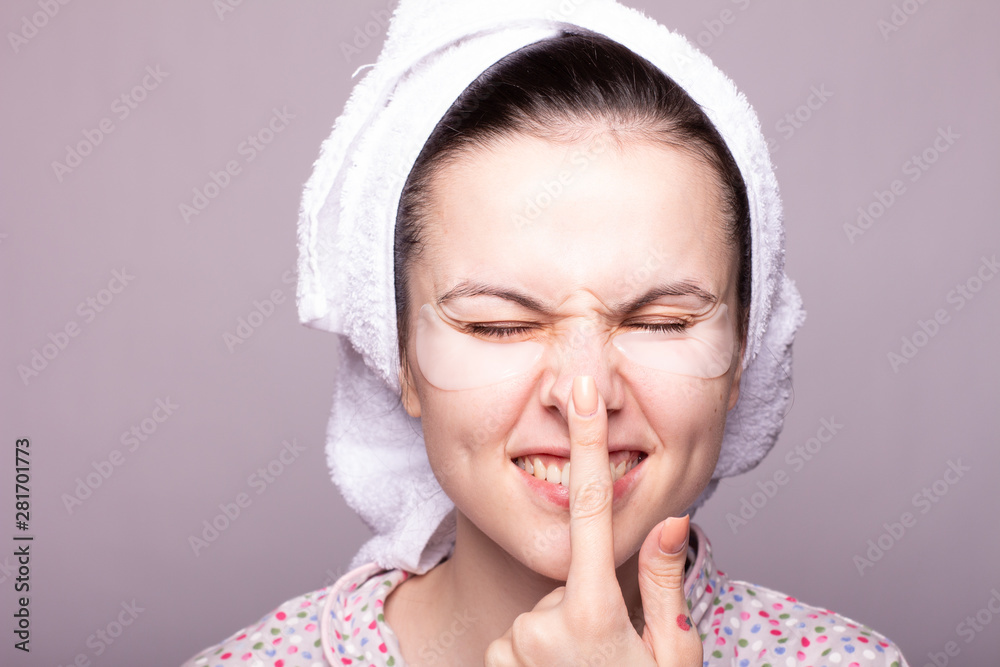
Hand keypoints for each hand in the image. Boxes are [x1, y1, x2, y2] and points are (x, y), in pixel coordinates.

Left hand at [484, 375, 702, 665]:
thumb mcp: (672, 654)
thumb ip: (664, 582)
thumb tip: (672, 520)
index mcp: (597, 611)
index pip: (595, 510)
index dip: (587, 445)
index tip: (579, 393)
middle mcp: (545, 622)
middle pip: (569, 581)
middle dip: (587, 605)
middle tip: (611, 655)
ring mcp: (513, 646)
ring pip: (542, 615)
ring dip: (562, 638)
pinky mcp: (493, 661)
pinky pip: (517, 642)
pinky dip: (536, 657)